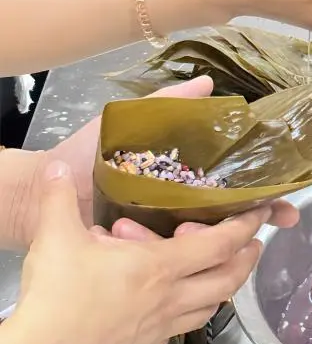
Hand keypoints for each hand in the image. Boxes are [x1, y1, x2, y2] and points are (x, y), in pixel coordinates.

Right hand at [11, 160, 296, 343]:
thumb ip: (59, 198)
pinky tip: (179, 304)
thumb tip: (56, 169)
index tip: (262, 213)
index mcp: (160, 266)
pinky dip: (193, 311)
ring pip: (209, 307)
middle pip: (227, 279)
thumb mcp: (56, 237)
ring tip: (224, 270)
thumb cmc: (56, 296)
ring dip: (223, 286)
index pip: (220, 244)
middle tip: (254, 243)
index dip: (246, 226)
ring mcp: (159, 328)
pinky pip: (182, 327)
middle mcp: (169, 298)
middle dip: (247, 258)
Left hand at [20, 77, 214, 245]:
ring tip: (152, 231)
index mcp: (178, 181)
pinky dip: (148, 255)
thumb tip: (209, 83)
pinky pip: (154, 261)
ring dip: (174, 243)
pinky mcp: (130, 257)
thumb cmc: (84, 154)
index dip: (230, 201)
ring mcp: (152, 237)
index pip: (218, 194)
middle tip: (189, 226)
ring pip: (184, 248)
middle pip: (207, 227)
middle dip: (206, 230)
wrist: (40, 189)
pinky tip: (129, 237)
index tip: (239, 203)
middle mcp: (172, 212)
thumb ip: (168, 103)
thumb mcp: (131, 121)